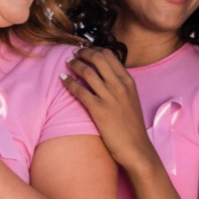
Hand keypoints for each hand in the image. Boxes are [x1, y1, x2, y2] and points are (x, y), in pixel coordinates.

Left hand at [61, 47, 151, 170]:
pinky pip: (80, 90)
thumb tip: (106, 76)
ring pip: (88, 72)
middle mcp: (120, 86)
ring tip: (68, 63)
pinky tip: (63, 79)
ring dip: (75, 64)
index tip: (87, 50)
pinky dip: (69, 82)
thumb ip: (120, 86)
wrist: (136, 148)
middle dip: (84, 53)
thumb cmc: (132, 126)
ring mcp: (110, 97)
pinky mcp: (99, 110)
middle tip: (75, 53)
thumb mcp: (131, 100)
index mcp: (129, 82)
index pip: (111, 56)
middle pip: (98, 58)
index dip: (95, 50)